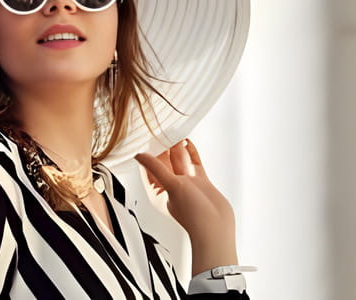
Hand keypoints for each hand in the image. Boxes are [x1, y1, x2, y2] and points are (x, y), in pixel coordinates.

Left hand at [135, 139, 237, 273]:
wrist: (217, 228)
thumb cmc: (193, 215)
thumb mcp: (172, 186)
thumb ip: (156, 168)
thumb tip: (139, 155)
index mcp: (159, 189)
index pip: (150, 166)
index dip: (148, 151)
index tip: (146, 135)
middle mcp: (172, 185)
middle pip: (165, 161)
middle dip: (163, 146)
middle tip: (161, 128)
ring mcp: (187, 183)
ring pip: (179, 160)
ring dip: (177, 147)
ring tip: (174, 129)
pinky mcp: (201, 181)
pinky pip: (194, 163)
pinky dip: (191, 152)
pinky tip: (188, 141)